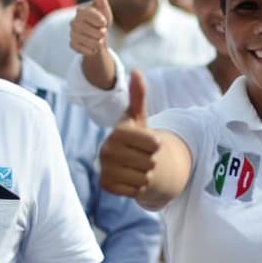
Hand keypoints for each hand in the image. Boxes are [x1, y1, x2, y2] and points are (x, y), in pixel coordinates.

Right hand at [69, 0, 111, 56]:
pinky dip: (93, 49)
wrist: (98, 36)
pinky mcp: (72, 45)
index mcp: (80, 11)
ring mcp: (71, 34)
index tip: (103, 22)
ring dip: (98, 41)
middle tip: (100, 30)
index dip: (102, 22)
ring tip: (97, 37)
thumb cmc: (101, 18)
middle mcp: (73, 22)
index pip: (95, 18)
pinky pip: (87, 50)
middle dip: (101, 33)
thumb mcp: (102, 4)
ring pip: (91, 42)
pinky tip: (92, 44)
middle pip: (94, 32)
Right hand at [99, 72, 158, 197]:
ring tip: (136, 167)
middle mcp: (106, 150)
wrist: (125, 162)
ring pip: (145, 178)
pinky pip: (136, 191)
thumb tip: (136, 72)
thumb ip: (138, 95)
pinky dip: (138, 188)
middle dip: (151, 161)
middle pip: (150, 162)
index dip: (157, 145)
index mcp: (118, 132)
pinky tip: (131, 179)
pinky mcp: (105, 185)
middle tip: (140, 157)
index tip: (146, 142)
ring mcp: (104, 169)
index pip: (155, 144)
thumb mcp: (139, 117)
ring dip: (146, 175)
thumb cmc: (135, 137)